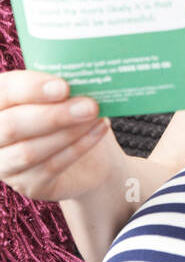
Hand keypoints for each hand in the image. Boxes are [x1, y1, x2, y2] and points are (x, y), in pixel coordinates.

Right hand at [0, 68, 122, 203]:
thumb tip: (80, 75)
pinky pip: (51, 167)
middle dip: (52, 115)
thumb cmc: (71, 116)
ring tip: (96, 116)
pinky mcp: (29, 186)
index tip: (63, 86)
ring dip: (68, 132)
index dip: (30, 88)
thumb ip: (61, 85)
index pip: (3, 91)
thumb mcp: (64, 96)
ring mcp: (6, 165)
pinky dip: (78, 147)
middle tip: (89, 105)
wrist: (90, 158)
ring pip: (30, 151)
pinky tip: (99, 130)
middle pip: (12, 126)